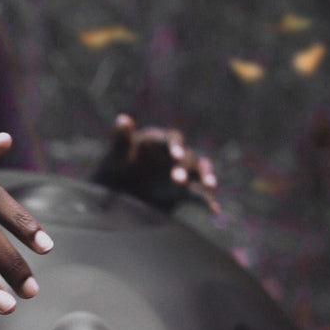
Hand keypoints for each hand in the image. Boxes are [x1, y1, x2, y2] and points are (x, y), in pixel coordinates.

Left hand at [100, 114, 218, 212]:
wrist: (119, 192)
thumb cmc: (117, 168)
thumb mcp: (116, 156)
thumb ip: (120, 139)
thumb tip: (123, 119)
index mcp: (160, 141)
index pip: (172, 139)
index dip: (175, 146)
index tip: (175, 155)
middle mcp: (176, 154)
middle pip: (188, 157)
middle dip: (184, 168)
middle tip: (177, 180)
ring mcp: (183, 172)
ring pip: (200, 171)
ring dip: (206, 177)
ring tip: (209, 186)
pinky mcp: (186, 191)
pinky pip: (200, 194)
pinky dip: (208, 201)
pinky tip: (214, 210)